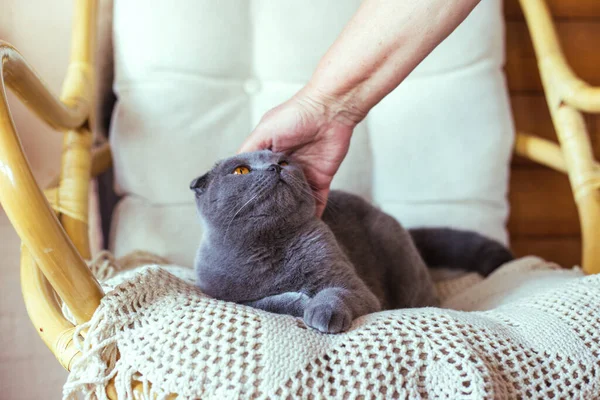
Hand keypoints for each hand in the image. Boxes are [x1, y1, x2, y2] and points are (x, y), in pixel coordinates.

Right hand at [239, 87, 361, 216]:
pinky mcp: (321, 181)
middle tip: (260, 227)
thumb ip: (250, 152)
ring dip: (289, 215)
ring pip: (293, 202)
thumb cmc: (295, 115)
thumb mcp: (264, 132)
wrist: (330, 110)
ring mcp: (302, 177)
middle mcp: (283, 169)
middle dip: (269, 208)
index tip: (240, 210)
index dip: (248, 193)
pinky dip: (311, 215)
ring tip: (279, 231)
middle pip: (274, 194)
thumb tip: (234, 173)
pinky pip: (315, 202)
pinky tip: (303, 228)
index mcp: (268, 157)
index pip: (254, 179)